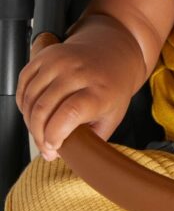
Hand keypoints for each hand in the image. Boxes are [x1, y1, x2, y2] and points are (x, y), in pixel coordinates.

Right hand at [16, 37, 140, 161]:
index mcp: (99, 89)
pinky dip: (24, 103)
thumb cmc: (112, 88)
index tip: (54, 148)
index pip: (69, 113)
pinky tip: (34, 112)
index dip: (55, 135)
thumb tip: (67, 158)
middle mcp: (78, 71)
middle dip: (39, 136)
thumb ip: (91, 139)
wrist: (113, 53)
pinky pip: (23, 84)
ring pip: (30, 98)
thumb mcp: (112, 117)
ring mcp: (60, 60)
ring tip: (41, 131)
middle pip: (44, 108)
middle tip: (47, 148)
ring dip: (30, 121)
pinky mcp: (45, 55)